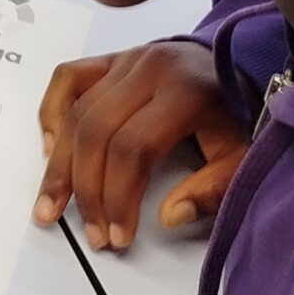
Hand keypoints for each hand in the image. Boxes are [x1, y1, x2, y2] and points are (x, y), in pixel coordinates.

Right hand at [36, 41, 248, 251]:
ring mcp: (126, 61)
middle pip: (97, 133)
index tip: (119, 234)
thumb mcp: (241, 153)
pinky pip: (67, 79)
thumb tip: (169, 216)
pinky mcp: (110, 60)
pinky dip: (52, 114)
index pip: (134, 148)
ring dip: (60, 167)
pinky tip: (51, 149)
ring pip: (76, 113)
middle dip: (88, 191)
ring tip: (52, 206)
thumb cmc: (237, 110)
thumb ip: (213, 189)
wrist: (239, 63)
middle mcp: (149, 69)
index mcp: (184, 90)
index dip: (119, 197)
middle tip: (92, 231)